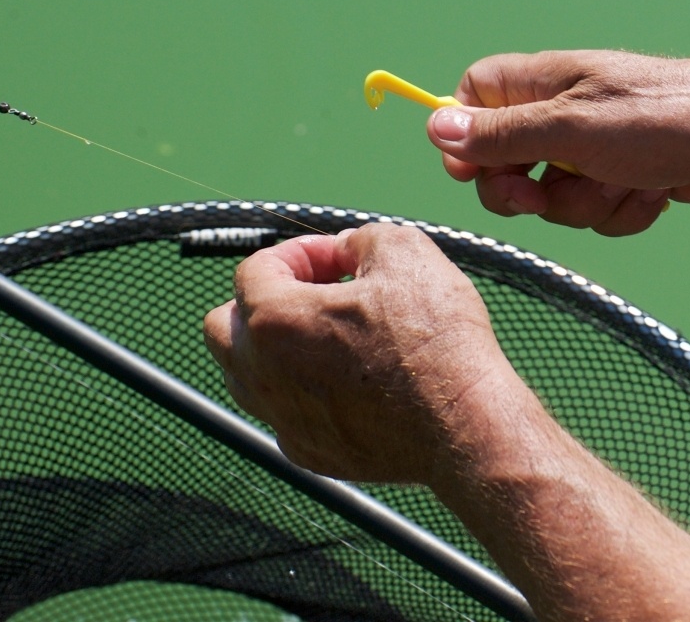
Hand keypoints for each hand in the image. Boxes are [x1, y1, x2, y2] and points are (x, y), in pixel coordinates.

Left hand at [202, 223, 518, 483]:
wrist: (465, 423)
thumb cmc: (436, 338)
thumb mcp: (405, 251)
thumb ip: (359, 238)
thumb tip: (344, 250)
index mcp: (274, 320)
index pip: (255, 269)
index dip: (299, 253)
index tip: (339, 258)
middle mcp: (262, 373)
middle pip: (224, 327)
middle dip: (263, 301)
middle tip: (319, 295)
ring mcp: (281, 419)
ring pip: (247, 374)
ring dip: (277, 347)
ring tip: (334, 337)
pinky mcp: (308, 452)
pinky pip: (284, 411)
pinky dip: (304, 391)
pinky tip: (351, 381)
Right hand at [426, 50, 689, 235]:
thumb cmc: (664, 118)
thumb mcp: (571, 130)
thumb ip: (502, 134)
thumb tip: (436, 125)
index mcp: (544, 82)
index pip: (474, 97)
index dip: (466, 137)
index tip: (474, 171)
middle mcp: (566, 111)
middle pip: (507, 162)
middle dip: (530, 192)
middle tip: (546, 195)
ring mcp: (599, 147)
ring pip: (558, 198)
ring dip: (591, 203)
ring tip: (630, 181)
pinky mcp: (630, 178)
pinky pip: (601, 211)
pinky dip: (626, 210)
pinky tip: (657, 193)